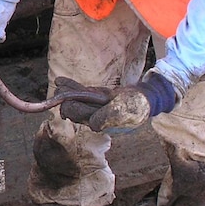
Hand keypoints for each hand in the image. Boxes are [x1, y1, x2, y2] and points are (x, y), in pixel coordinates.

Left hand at [55, 73, 175, 131]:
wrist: (146, 98)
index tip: (66, 104)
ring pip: (77, 100)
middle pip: (77, 109)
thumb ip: (109, 118)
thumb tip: (92, 125)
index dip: (74, 110)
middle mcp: (97, 117)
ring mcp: (96, 107)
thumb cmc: (138, 106)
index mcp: (103, 124)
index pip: (85, 117)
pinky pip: (82, 92)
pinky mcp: (96, 98)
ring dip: (66, 92)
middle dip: (67, 101)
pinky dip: (71, 86)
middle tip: (57, 93)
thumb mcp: (126, 112)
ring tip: (58, 85)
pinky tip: (60, 81)